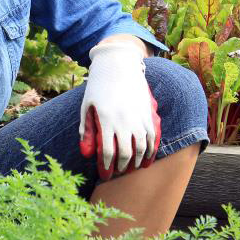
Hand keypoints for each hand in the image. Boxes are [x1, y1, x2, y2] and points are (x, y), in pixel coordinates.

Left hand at [78, 41, 160, 180]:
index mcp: (106, 119)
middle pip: (126, 153)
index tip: (105, 175)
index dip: (106, 167)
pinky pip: (153, 138)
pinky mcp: (148, 113)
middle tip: (118, 173)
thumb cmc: (98, 86)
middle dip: (122, 167)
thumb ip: (87, 130)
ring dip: (136, 162)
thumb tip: (87, 154)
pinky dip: (151, 151)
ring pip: (141, 148)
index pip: (108, 152)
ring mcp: (138, 117)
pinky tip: (146, 159)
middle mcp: (124, 120)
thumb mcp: (87, 106)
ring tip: (131, 168)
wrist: (118, 65)